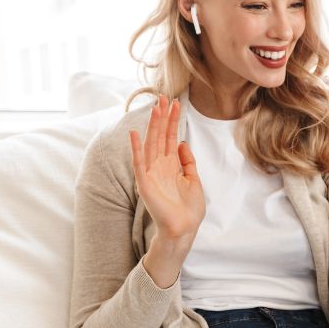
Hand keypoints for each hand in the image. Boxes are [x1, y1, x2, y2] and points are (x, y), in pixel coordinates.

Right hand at [129, 93, 205, 240]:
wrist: (184, 229)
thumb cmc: (188, 209)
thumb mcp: (193, 180)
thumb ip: (188, 161)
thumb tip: (182, 142)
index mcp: (170, 166)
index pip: (171, 138)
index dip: (173, 121)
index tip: (175, 103)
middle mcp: (159, 166)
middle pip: (160, 137)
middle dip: (162, 117)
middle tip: (164, 97)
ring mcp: (151, 173)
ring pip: (151, 144)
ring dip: (153, 126)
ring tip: (156, 108)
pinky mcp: (144, 183)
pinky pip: (139, 162)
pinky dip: (136, 148)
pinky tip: (135, 133)